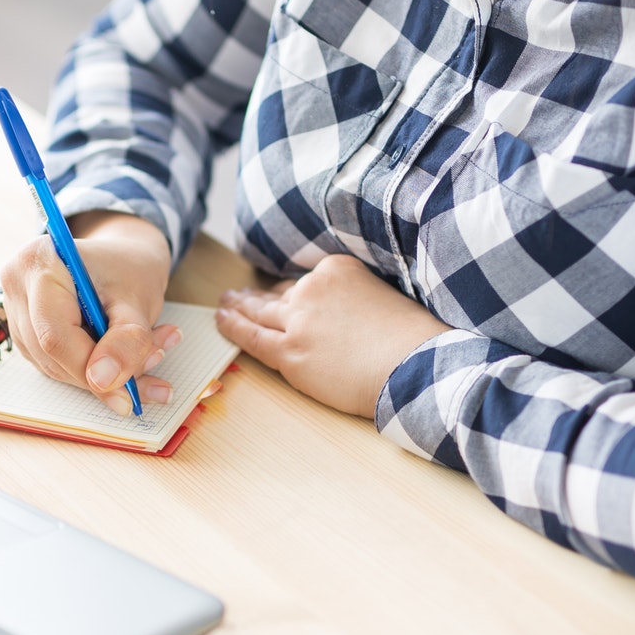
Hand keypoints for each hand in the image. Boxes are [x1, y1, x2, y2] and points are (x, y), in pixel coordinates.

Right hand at [0, 212, 181, 415]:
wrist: (122, 259)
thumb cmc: (128, 269)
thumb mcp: (137, 298)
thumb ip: (126, 339)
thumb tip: (103, 381)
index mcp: (37, 264)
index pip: (53, 334)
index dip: (89, 368)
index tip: (128, 393)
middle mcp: (17, 288)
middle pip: (53, 354)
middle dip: (106, 374)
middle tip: (157, 364)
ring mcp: (17, 314)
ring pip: (56, 368)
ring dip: (107, 376)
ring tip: (155, 351)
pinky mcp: (27, 336)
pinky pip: (58, 367)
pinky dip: (97, 372)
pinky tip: (130, 357)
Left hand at [216, 254, 451, 416]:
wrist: (414, 365)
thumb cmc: (411, 340)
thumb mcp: (382, 297)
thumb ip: (353, 298)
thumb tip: (336, 318)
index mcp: (338, 269)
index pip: (303, 281)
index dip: (288, 292)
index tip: (276, 294)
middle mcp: (312, 288)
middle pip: (278, 295)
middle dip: (256, 296)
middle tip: (238, 294)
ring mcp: (298, 320)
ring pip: (259, 312)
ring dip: (238, 307)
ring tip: (224, 305)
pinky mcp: (289, 351)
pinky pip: (250, 337)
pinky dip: (231, 327)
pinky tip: (220, 321)